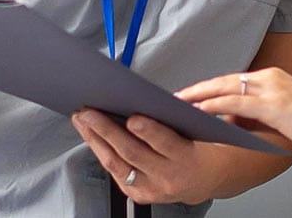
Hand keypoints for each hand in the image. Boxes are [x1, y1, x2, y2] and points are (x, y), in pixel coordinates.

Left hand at [70, 109, 225, 204]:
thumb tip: (143, 97)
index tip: (132, 117)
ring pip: (117, 164)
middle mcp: (168, 177)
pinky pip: (115, 173)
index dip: (148, 131)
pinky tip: (92, 137)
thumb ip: (176, 115)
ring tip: (82, 120)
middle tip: (89, 112)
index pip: (165, 143)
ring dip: (95, 140)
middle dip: (106, 130)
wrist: (209, 178)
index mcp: (187, 159)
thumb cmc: (202, 147)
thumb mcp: (198, 128)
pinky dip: (102, 152)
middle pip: (132, 153)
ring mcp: (152, 189)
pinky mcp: (139, 195)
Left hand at [176, 67, 291, 160]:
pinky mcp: (274, 104)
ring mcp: (272, 89)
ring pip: (226, 88)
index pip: (233, 80)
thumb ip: (260, 114)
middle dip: (197, 89)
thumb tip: (232, 120)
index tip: (190, 95)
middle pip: (224, 80)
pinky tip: (200, 111)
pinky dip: (215, 104)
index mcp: (274, 77)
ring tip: (180, 104)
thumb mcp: (285, 116)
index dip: (209, 87)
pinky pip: (237, 102)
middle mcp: (271, 77)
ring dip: (199, 95)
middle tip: (175, 97)